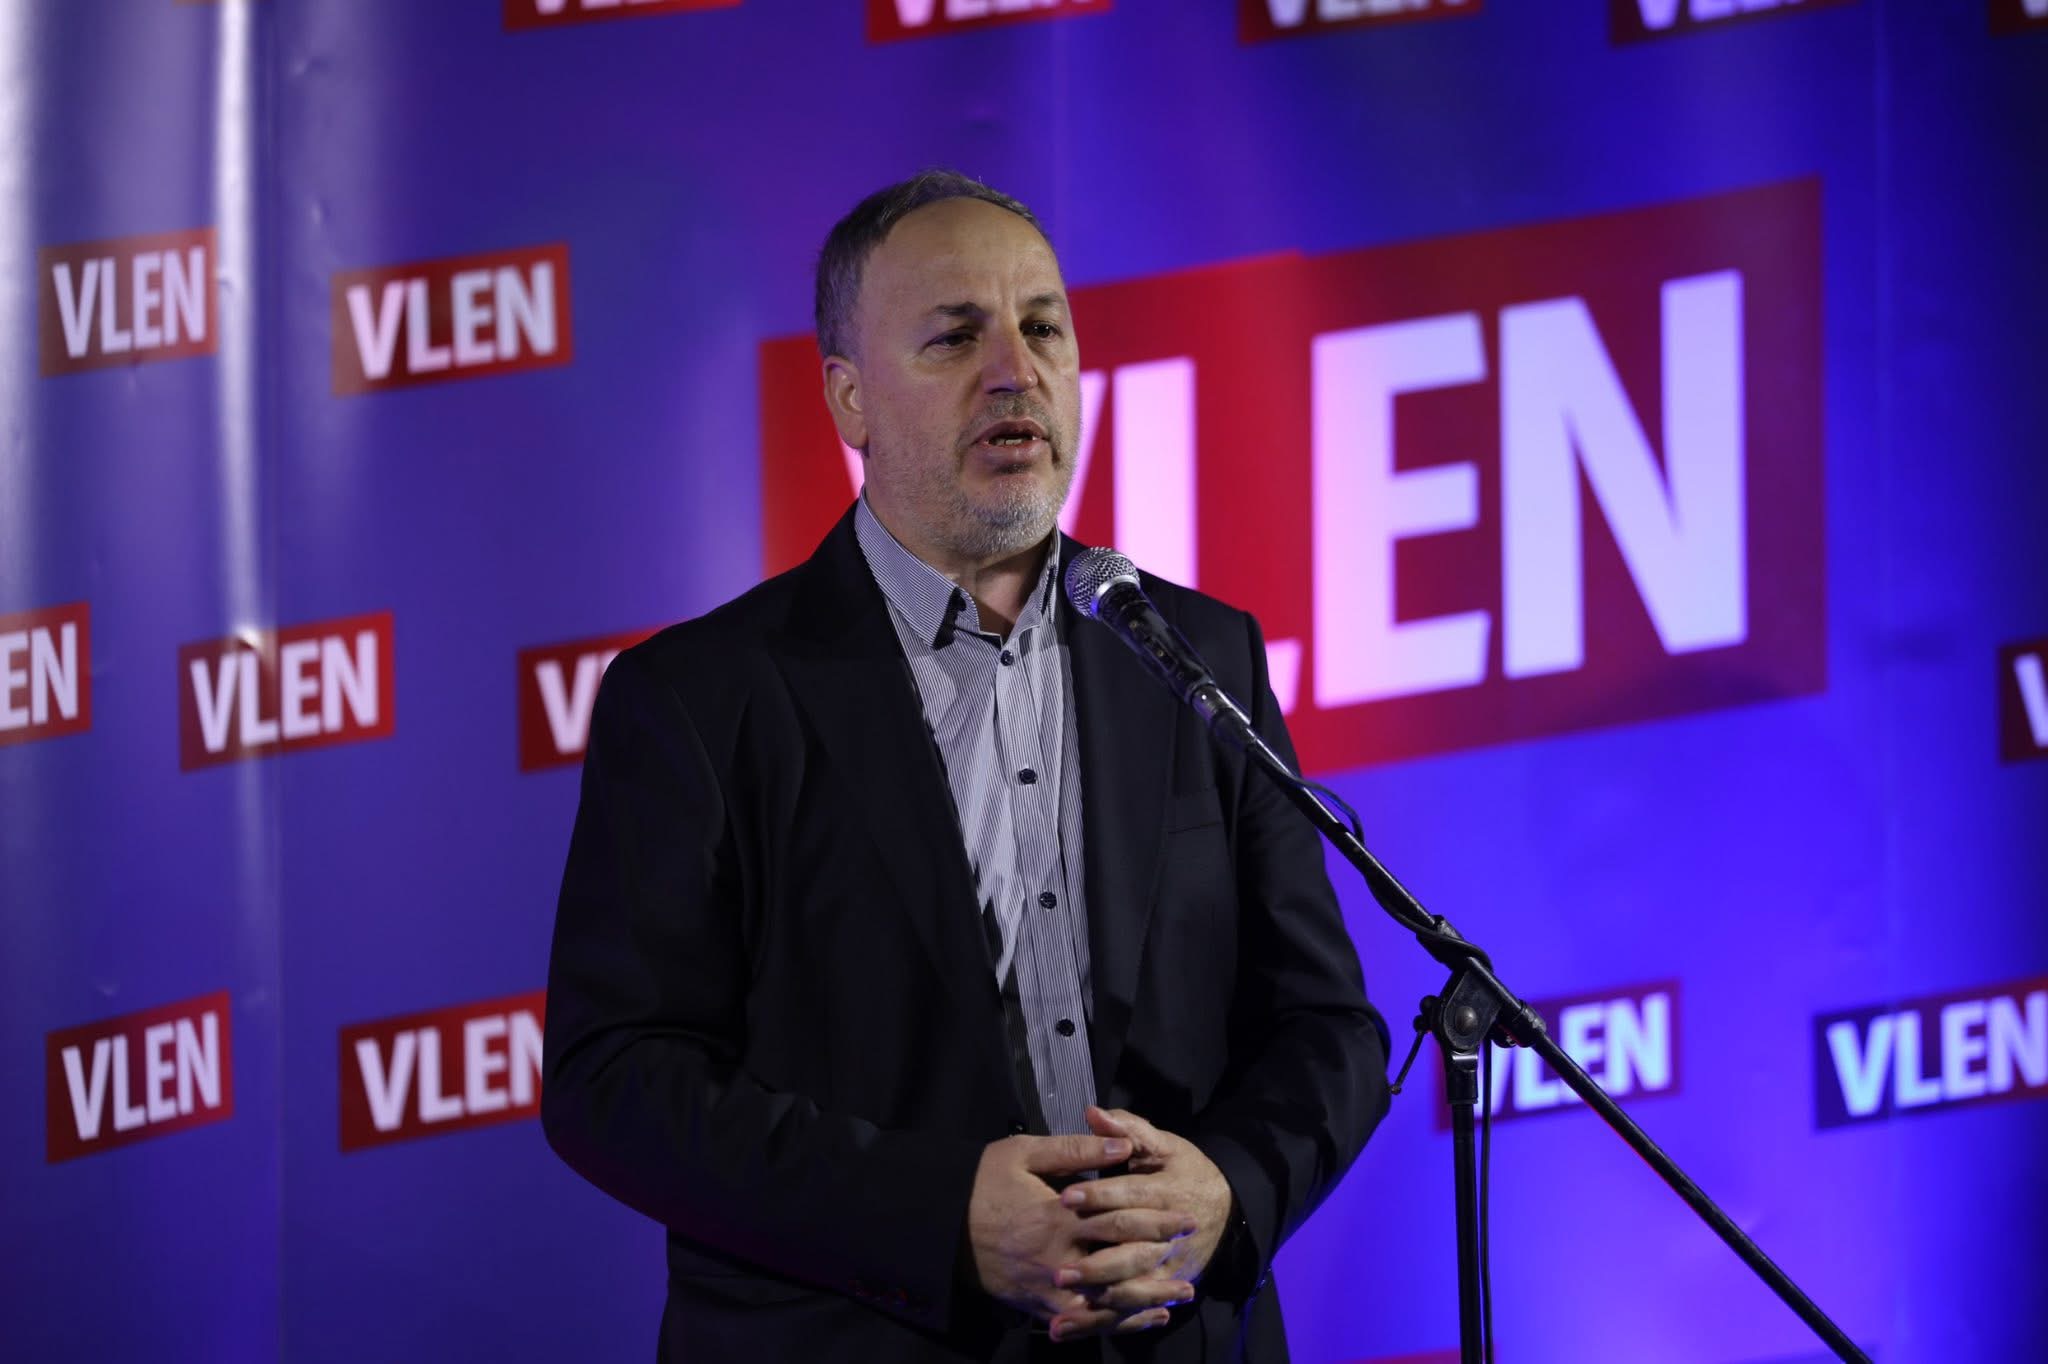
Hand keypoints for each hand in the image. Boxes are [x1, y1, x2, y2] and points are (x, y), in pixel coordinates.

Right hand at [966, 1132, 1196, 1338]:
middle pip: (1121, 1270)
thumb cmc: (981, 1182)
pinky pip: (1081, 1321)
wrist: (937, 1224)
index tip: (1186, 1219)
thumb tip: (1121, 1148)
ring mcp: (1046, 1288)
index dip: (1157, 1222)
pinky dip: (1113, 1324)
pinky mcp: (1035, 1306)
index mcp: (1060, 1219)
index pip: (1121, 1223)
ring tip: (1176, 1300)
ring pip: (1106, 1304)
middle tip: (1190, 1267)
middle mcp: (1058, 1259)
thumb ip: (1076, 1150)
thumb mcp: (1024, 1153)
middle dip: (1159, 1269)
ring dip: (1144, 1303)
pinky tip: (1136, 1320)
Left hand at [1045, 1106, 1233, 1338]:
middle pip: (1133, 1250)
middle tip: (1059, 1269)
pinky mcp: (1166, 1287)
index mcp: (1168, 1193)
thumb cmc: (1185, 1170)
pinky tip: (1071, 1323)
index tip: (1065, 1198)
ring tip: (1065, 1301)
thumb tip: (1093, 1112)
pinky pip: (1136, 1308)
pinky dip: (1106, 1319)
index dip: (1100, 1196)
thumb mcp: (1163, 1145)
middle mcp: (1170, 1235)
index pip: (1132, 1196)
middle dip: (1096, 1262)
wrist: (1228, 1207)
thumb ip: (1128, 1130)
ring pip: (1134, 1287)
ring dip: (1099, 1297)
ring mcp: (1169, 1266)